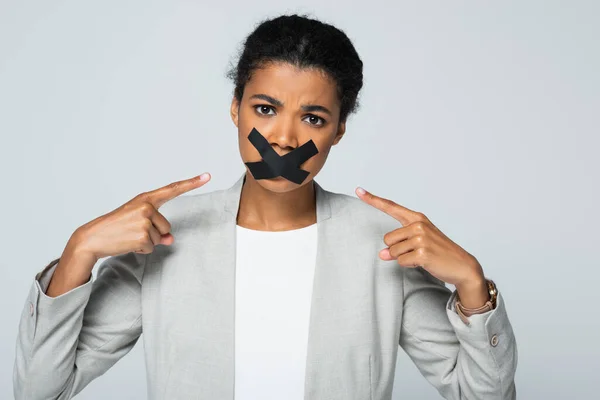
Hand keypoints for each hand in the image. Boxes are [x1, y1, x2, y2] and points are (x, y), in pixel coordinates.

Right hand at [73, 173, 210, 259]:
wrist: (92, 238)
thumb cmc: (115, 228)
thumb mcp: (138, 223)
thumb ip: (158, 228)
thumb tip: (171, 240)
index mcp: (145, 199)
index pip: (172, 189)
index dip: (192, 183)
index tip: (207, 176)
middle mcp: (146, 207)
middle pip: (167, 227)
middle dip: (154, 233)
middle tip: (132, 231)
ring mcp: (144, 221)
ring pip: (161, 238)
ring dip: (147, 241)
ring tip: (129, 236)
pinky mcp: (142, 236)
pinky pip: (152, 247)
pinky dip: (142, 249)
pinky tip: (128, 242)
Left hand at [356, 187, 484, 288]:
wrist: (462, 265)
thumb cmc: (439, 252)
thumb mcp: (418, 243)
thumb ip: (398, 245)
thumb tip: (382, 254)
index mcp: (417, 218)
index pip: (391, 207)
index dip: (373, 199)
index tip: (359, 190)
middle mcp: (418, 225)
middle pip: (388, 239)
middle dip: (397, 249)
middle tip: (416, 252)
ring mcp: (421, 238)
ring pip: (393, 251)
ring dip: (403, 258)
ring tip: (420, 257)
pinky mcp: (423, 252)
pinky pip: (401, 261)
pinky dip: (409, 265)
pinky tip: (423, 263)